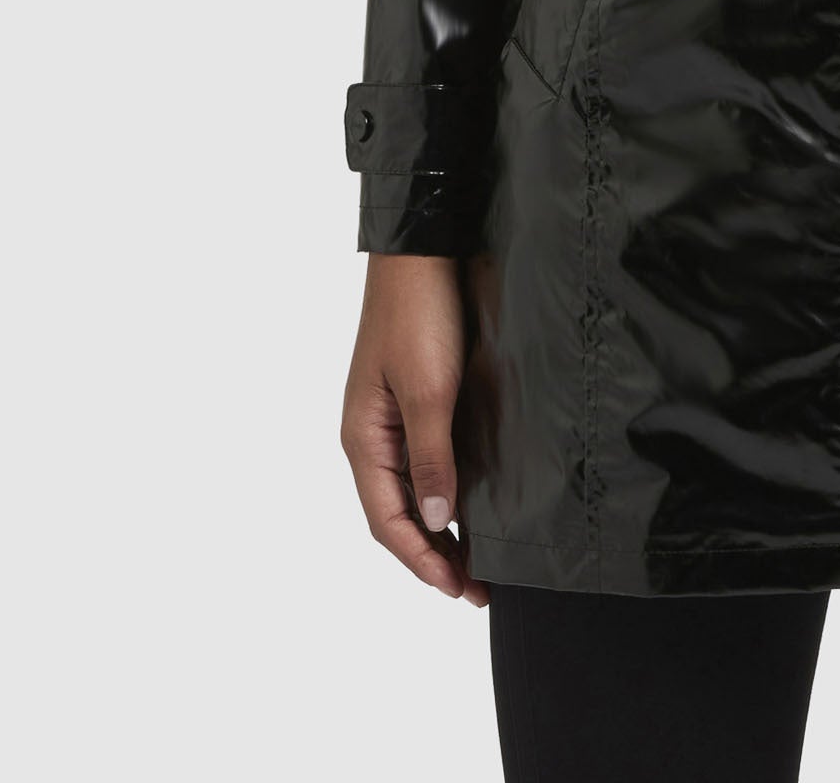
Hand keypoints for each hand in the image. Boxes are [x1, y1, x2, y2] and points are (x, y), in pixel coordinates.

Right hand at [341, 252, 488, 604]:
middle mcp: (371, 435)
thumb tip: (436, 521)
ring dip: (439, 528)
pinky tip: (470, 501)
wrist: (424, 250)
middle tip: (476, 589)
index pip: (388, 521)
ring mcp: (391, 417)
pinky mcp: (415, 397)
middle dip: (433, 556)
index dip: (422, 561)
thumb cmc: (419, 314)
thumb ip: (431, 458)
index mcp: (363, 438)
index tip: (458, 590)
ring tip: (475, 560)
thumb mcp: (429, 390)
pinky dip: (444, 490)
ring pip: (411, 490)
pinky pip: (424, 460)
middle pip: (398, 513)